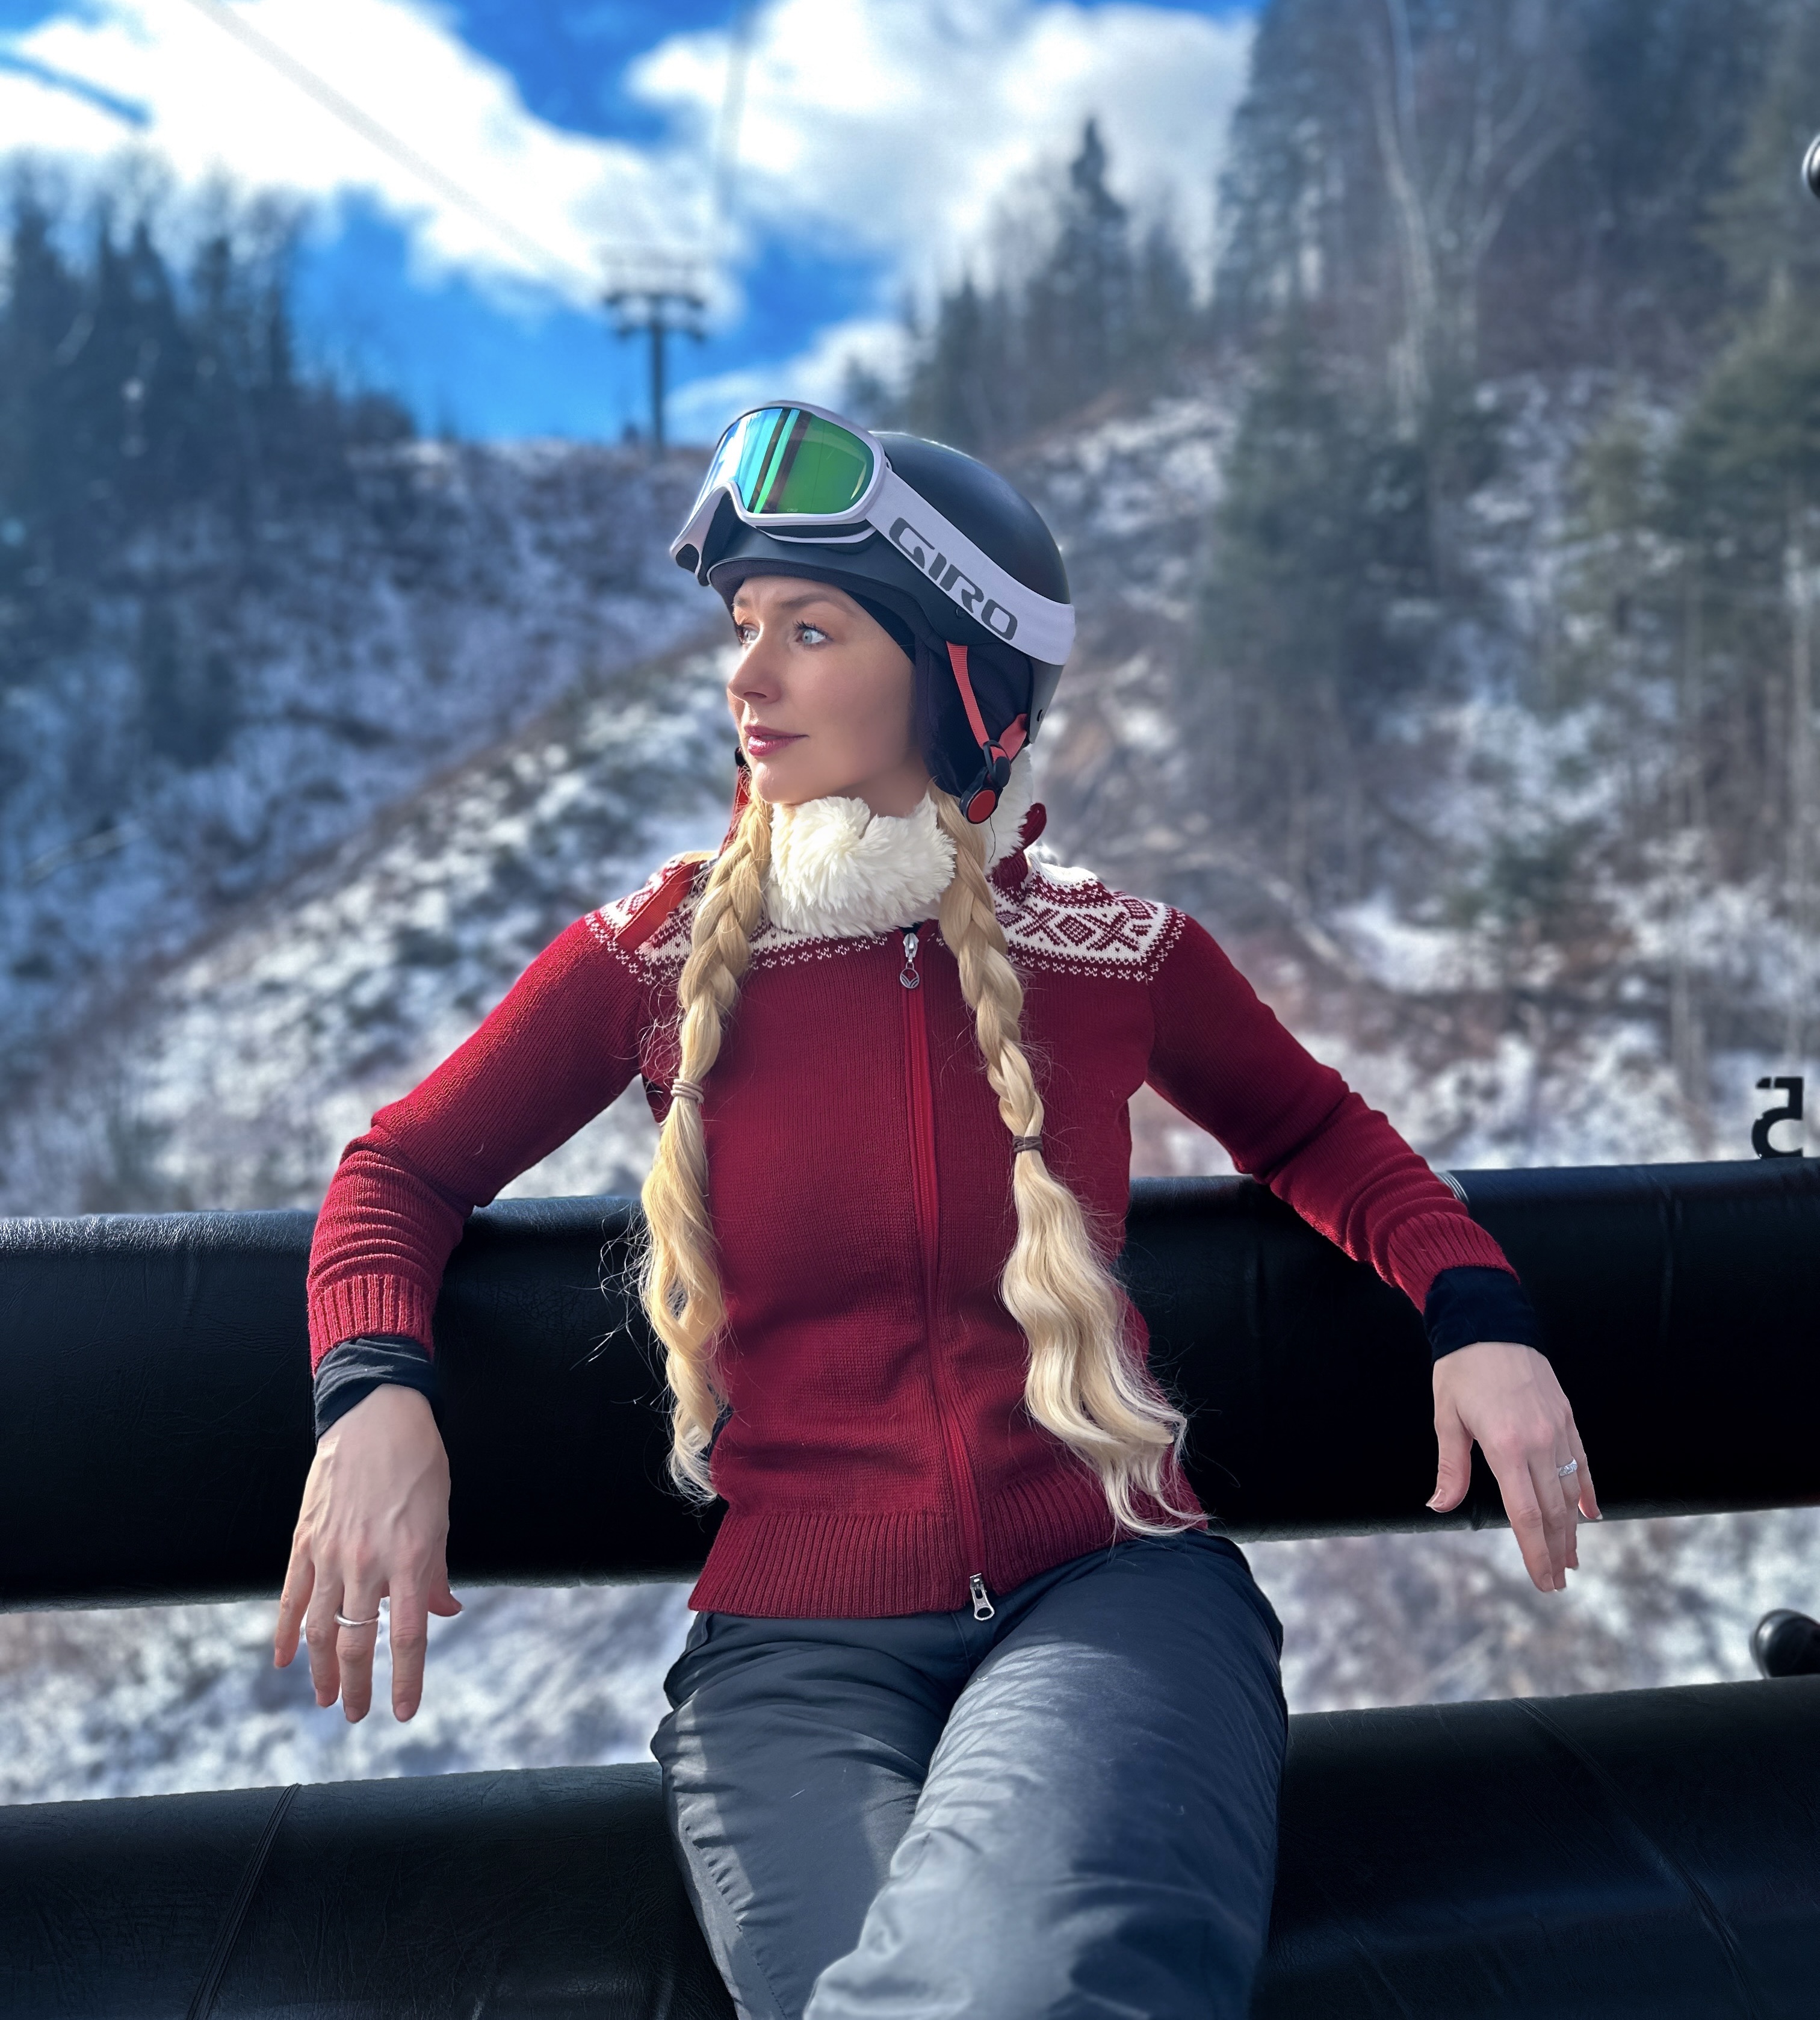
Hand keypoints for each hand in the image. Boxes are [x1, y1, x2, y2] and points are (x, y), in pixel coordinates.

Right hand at [272, 1384, 461, 1720]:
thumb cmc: (418, 1463)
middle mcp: (367, 1561)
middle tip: (355, 1715)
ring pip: (321, 1627)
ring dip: (320, 1669)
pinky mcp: (304, 1538)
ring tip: (323, 1697)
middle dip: (356, 1685)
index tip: (403, 1712)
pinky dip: (286, 1632)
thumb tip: (446, 1611)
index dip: (405, 1679)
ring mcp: (330, 1551)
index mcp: (409, 1557)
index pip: (409, 1635)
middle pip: (358, 1641)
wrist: (376, 1415)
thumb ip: (437, 1571)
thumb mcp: (440, 1516)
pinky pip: (292, 1595)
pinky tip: (285, 1659)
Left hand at [1428, 1342, 1600, 1592]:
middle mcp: (1539, 1441)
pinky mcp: (1567, 1416)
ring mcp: (1558, 1429)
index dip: (1535, 1551)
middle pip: (1554, 1510)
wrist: (1490, 1321)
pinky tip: (1590, 1515)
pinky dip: (1588, 1491)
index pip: (1526, 1513)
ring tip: (1572, 1558)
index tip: (1543, 1580)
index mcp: (1506, 1445)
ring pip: (1572, 1490)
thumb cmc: (1461, 1369)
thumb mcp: (1447, 1417)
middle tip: (1558, 1582)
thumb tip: (1439, 1505)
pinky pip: (1584, 1462)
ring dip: (1573, 1528)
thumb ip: (1450, 1466)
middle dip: (1556, 1550)